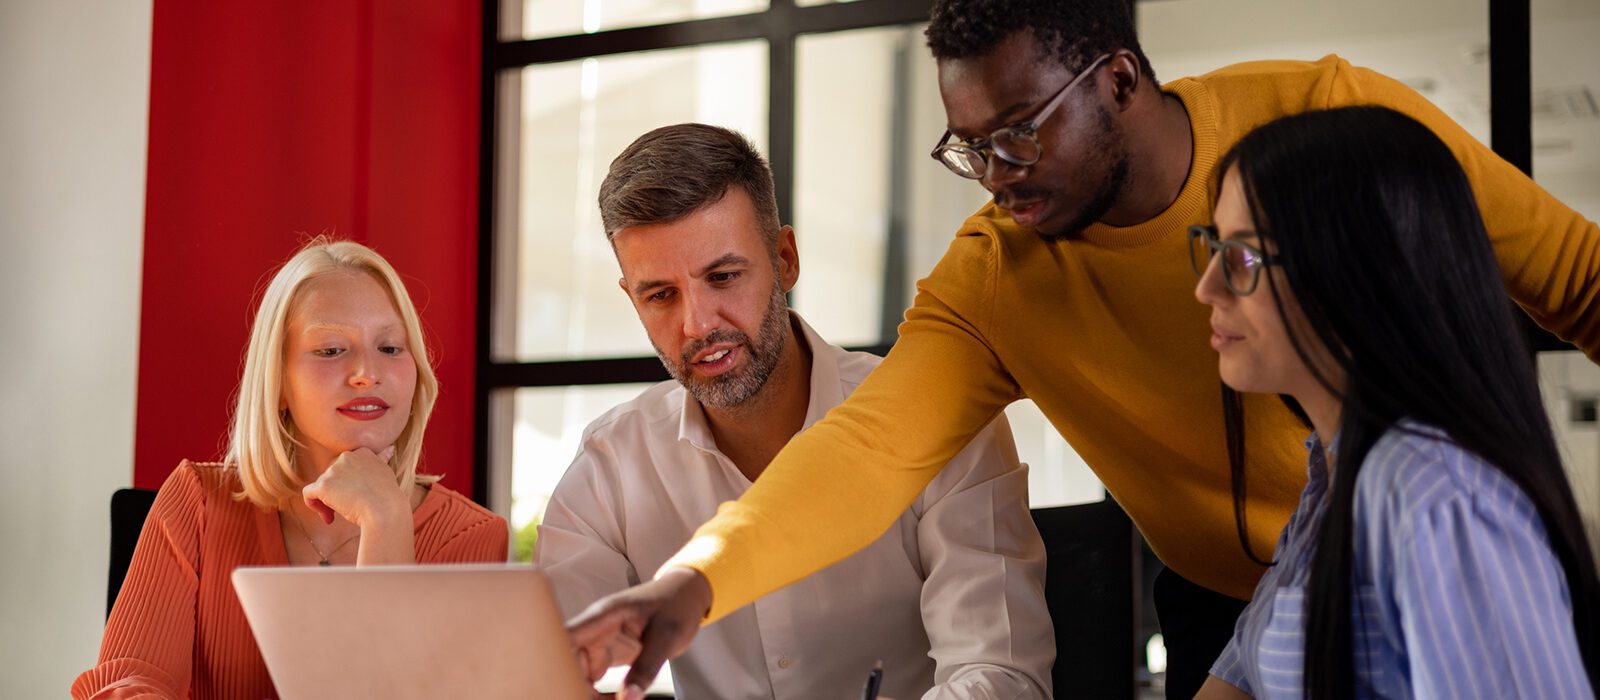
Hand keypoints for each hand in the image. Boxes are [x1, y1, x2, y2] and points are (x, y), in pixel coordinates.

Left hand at [301, 446, 402, 526]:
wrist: (385, 510)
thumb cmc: (388, 496)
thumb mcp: (386, 473)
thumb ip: (381, 460)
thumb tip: (390, 449)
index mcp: (361, 453)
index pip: (345, 467)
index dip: (348, 483)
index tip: (357, 496)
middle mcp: (346, 457)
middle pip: (332, 476)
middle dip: (336, 492)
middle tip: (347, 507)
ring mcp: (333, 470)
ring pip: (321, 486)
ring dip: (328, 502)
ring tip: (339, 516)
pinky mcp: (323, 485)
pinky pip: (308, 494)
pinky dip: (314, 506)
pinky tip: (328, 518)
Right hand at [568, 567, 712, 699]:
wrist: (686, 596)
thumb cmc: (676, 605)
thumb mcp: (667, 637)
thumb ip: (646, 668)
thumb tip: (628, 699)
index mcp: (603, 617)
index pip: (565, 636)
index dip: (554, 659)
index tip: (560, 683)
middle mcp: (594, 630)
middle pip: (567, 660)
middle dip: (573, 683)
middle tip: (594, 698)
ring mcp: (599, 642)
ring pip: (577, 673)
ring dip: (584, 691)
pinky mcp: (606, 654)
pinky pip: (592, 678)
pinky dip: (596, 693)